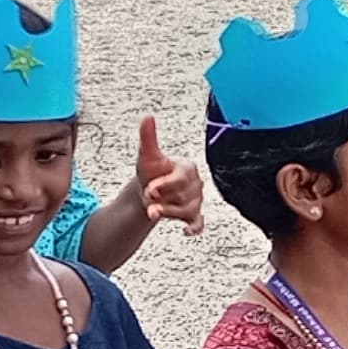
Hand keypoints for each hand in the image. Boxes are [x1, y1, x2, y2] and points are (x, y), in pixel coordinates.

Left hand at [133, 114, 206, 235]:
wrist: (149, 191)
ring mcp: (195, 201)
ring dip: (169, 213)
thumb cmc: (152, 171)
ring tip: (153, 212)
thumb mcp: (148, 155)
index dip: (166, 184)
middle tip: (149, 199)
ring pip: (188, 210)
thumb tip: (147, 117)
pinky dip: (195, 228)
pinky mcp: (193, 215)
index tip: (151, 188)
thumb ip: (148, 137)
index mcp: (187, 168)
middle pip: (185, 196)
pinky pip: (199, 223)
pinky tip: (186, 231)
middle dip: (165, 200)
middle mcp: (195, 184)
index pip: (182, 177)